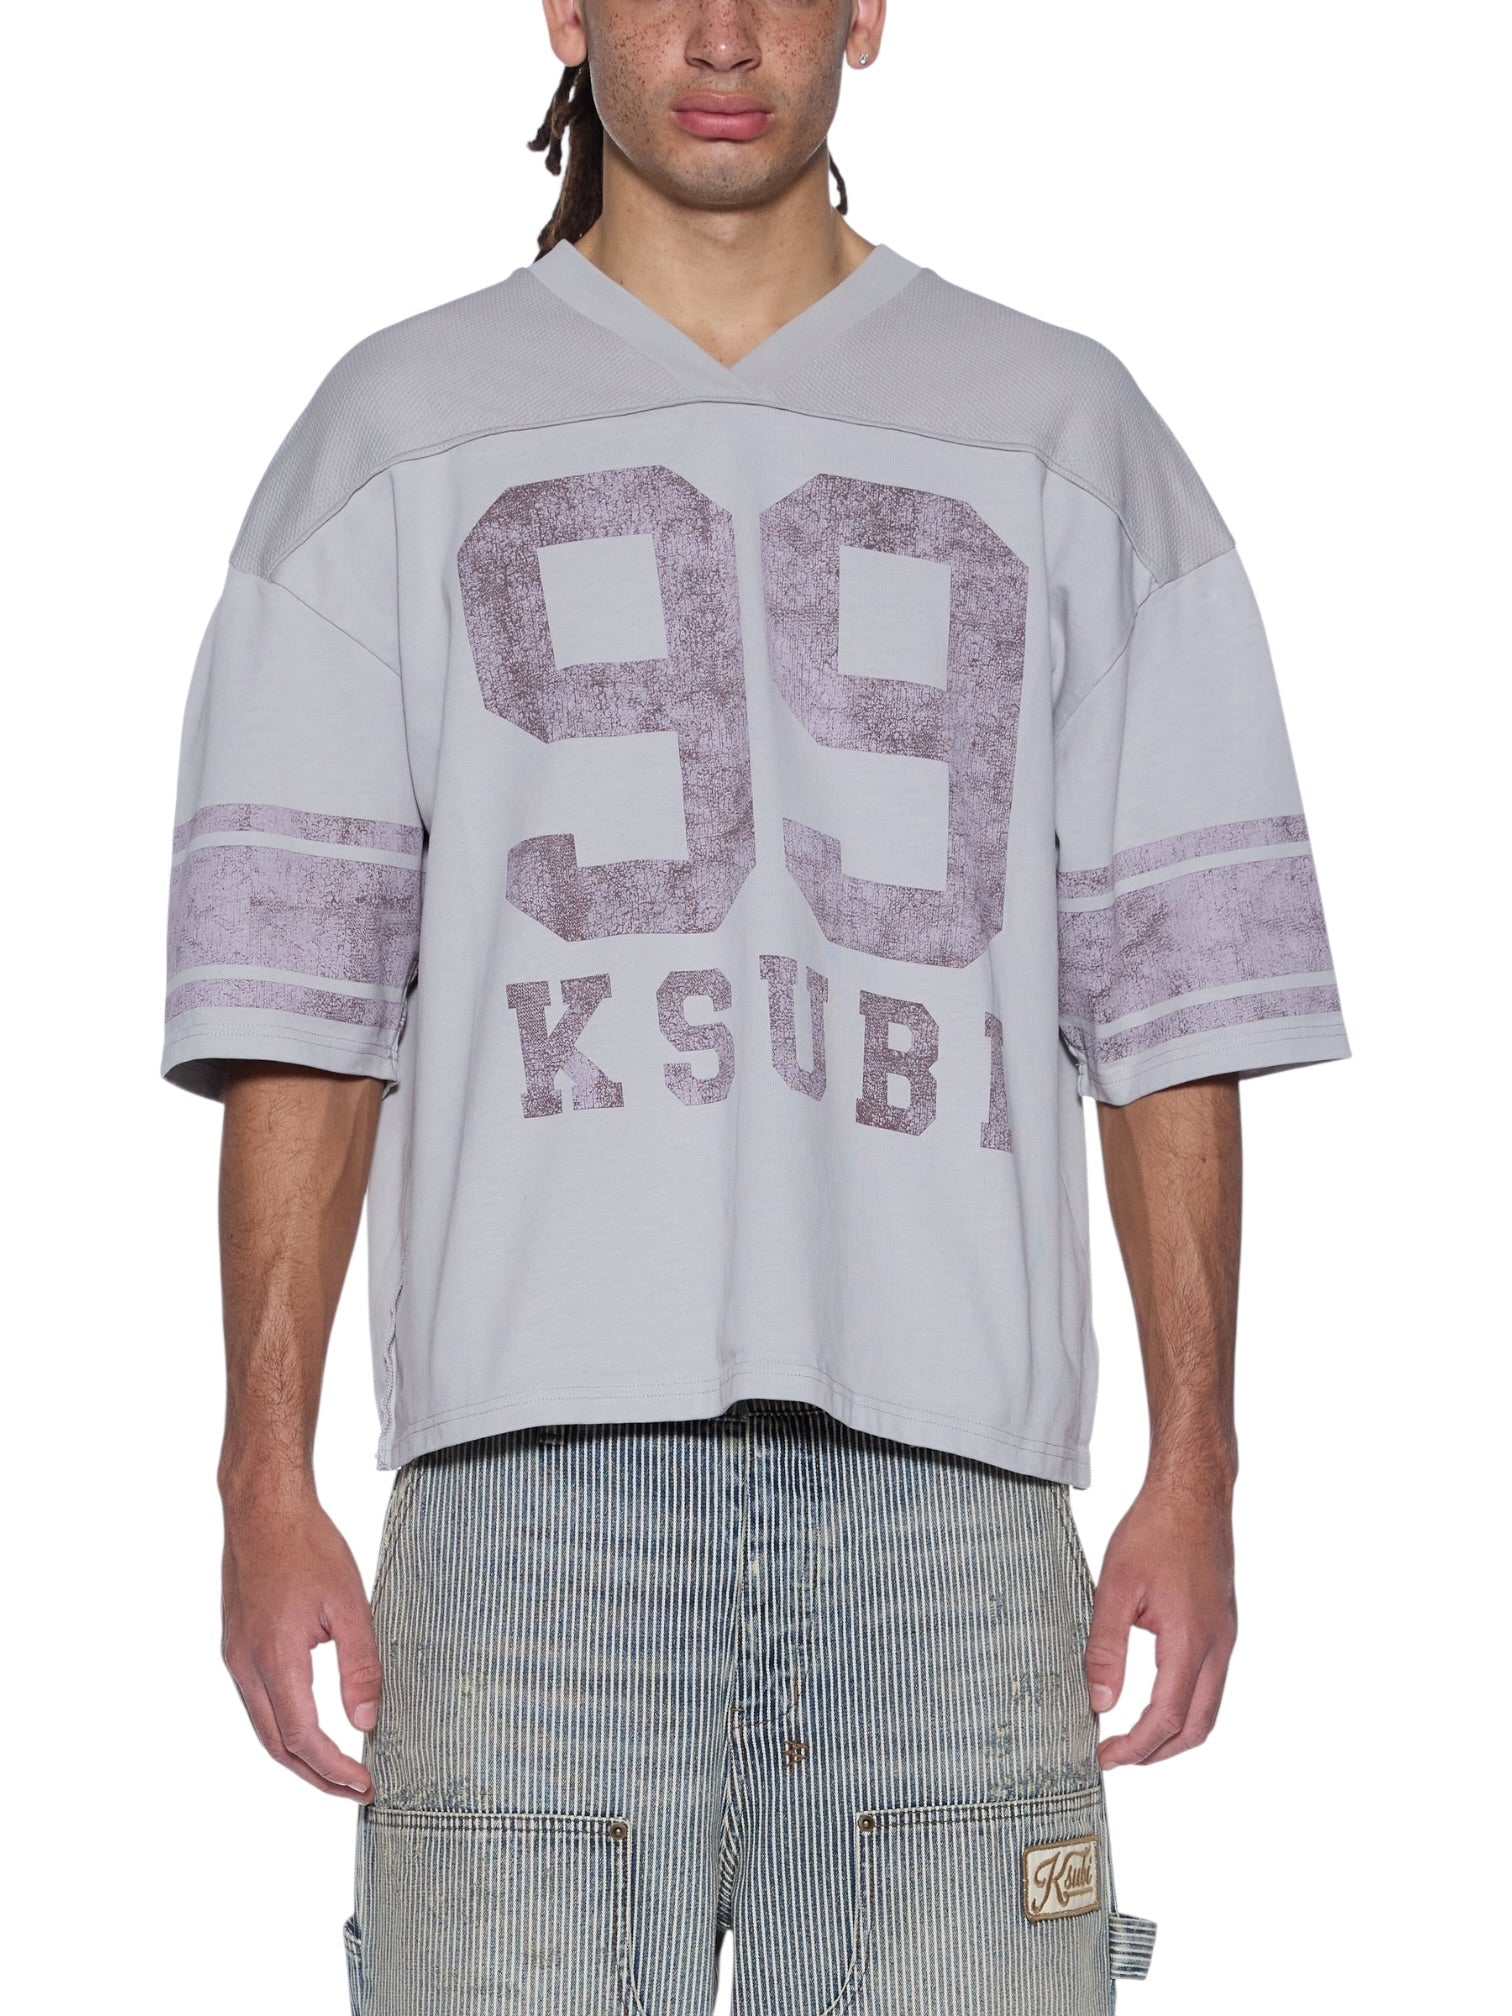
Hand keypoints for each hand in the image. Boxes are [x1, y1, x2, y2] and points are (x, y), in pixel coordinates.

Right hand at [220, 1485, 382, 1799]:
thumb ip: (360, 1666)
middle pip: (277, 1746)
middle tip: (355, 1790)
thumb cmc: (307, 1545)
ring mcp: (235, 1656)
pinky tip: (310, 1725)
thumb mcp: (349, 1603)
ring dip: (298, 1755)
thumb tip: (367, 1723)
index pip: (302, 1738)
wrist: (262, 1506)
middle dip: (316, 1776)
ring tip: (337, 1769)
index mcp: (275, 1658)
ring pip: (264, 1727)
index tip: (364, 1784)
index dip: (334, 1769)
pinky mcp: (235, 1644)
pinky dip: (284, 1726)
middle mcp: (245, 1665)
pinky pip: (257, 1702)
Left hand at [1084, 1477, 1236, 1766]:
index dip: (1135, 1747)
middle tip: (1117, 1756)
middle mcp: (1218, 1646)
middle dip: (1158, 1752)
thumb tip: (1099, 1702)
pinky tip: (1155, 1695)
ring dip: (1174, 1732)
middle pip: (1197, 1727)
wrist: (1194, 1490)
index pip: (1166, 1718)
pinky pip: (1211, 1683)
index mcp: (1190, 1640)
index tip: (1104, 1757)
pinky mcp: (1224, 1625)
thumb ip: (1106, 1647)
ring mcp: (1226, 1636)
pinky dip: (1185, 1704)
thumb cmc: (1155, 1529)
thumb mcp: (1115, 1586)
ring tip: (1132, 1735)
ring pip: (1209, 1708)